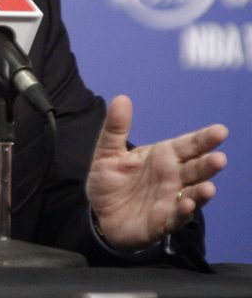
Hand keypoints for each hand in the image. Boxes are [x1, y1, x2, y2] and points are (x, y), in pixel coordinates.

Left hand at [86, 94, 227, 249]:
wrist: (99, 214)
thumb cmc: (110, 180)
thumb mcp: (108, 151)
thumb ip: (115, 128)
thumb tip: (121, 97)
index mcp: (163, 156)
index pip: (187, 146)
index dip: (203, 139)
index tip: (220, 131)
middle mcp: (172, 177)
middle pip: (195, 169)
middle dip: (208, 165)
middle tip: (219, 158)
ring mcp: (170, 200)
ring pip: (192, 194)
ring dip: (201, 192)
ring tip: (209, 187)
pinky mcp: (162, 221)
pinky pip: (176, 217)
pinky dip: (183, 212)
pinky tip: (187, 205)